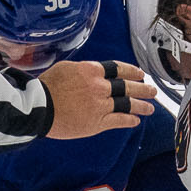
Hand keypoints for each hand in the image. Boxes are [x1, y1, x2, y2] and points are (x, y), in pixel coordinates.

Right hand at [41, 59, 157, 138]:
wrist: (38, 109)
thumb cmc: (45, 88)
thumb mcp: (65, 69)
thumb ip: (83, 70)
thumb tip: (94, 72)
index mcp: (91, 70)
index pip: (118, 68)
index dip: (131, 71)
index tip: (139, 74)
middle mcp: (99, 86)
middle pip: (127, 86)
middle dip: (142, 88)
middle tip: (152, 90)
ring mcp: (100, 105)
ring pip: (127, 104)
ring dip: (142, 105)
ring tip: (151, 107)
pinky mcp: (97, 122)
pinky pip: (119, 120)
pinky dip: (130, 120)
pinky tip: (136, 121)